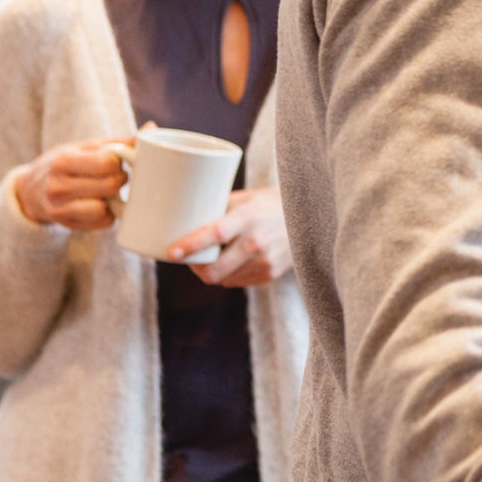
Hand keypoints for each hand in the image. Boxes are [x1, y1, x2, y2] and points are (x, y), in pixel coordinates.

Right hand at [13, 136, 133, 231]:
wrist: (33, 189)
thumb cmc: (69, 163)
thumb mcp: (88, 147)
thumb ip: (120, 141)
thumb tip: (152, 129)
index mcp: (63, 161)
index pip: (107, 164)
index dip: (119, 163)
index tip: (116, 161)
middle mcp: (57, 187)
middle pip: (109, 186)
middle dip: (120, 180)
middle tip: (117, 176)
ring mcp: (60, 209)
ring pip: (105, 209)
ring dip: (113, 200)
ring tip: (107, 191)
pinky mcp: (67, 225)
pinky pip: (103, 222)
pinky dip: (108, 213)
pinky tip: (101, 204)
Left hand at [168, 187, 292, 286]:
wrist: (308, 216)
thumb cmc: (267, 204)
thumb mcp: (243, 199)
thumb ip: (216, 211)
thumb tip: (180, 220)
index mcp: (248, 218)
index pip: (215, 235)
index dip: (191, 245)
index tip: (172, 252)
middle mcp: (256, 243)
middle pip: (214, 271)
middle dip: (196, 268)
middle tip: (188, 258)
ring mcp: (265, 261)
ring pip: (223, 279)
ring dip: (212, 270)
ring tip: (215, 255)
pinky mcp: (270, 274)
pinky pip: (237, 282)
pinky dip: (229, 274)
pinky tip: (234, 259)